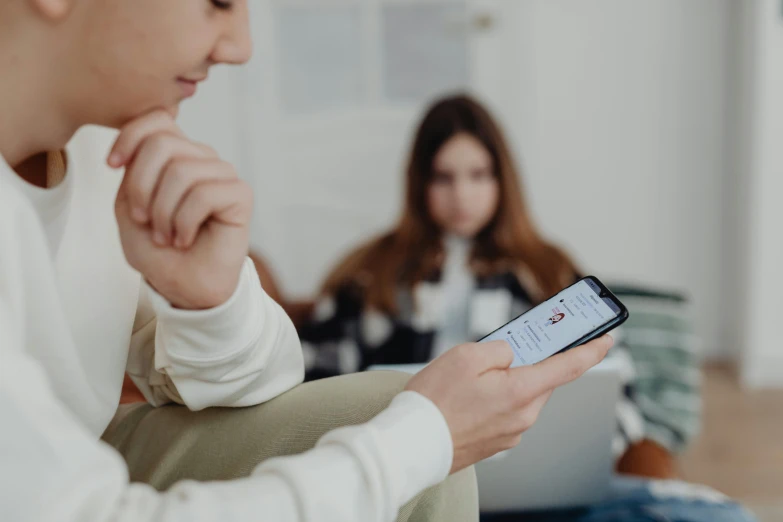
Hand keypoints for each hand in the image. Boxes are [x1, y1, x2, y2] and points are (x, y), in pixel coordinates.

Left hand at [110, 110, 251, 309]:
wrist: (183, 287)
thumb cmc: (158, 250)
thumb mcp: (127, 207)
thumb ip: (132, 171)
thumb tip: (148, 139)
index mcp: (176, 155)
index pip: (156, 119)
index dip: (129, 136)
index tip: (112, 167)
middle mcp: (201, 158)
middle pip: (162, 143)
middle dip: (142, 187)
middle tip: (143, 220)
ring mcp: (223, 174)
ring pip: (182, 171)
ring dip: (163, 212)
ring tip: (166, 235)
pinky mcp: (240, 195)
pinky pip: (204, 194)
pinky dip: (185, 222)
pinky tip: (185, 238)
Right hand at [406, 336, 613, 473]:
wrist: (411, 443)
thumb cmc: (434, 400)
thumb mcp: (465, 355)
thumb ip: (499, 348)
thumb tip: (514, 352)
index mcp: (521, 391)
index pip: (569, 367)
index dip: (591, 349)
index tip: (606, 338)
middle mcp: (523, 416)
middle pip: (540, 379)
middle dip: (528, 361)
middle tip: (507, 346)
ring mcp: (511, 433)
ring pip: (521, 395)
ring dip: (507, 381)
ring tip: (472, 376)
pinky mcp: (497, 442)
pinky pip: (506, 411)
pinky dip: (495, 399)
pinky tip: (468, 397)